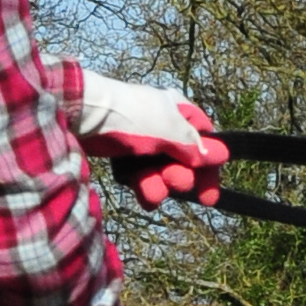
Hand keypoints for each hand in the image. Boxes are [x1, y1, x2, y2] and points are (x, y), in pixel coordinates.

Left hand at [74, 68, 225, 209]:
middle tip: (178, 185)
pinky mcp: (120, 152)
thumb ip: (195, 147)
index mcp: (177, 109)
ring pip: (158, 169)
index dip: (208, 166)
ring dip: (159, 185)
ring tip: (153, 195)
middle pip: (181, 158)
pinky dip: (141, 185)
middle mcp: (161, 123)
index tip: (210, 191)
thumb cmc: (132, 117)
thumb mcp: (170, 131)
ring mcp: (139, 138)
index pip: (203, 140)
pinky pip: (138, 174)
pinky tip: (143, 196)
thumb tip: (222, 155)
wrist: (82, 115)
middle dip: (180, 176)